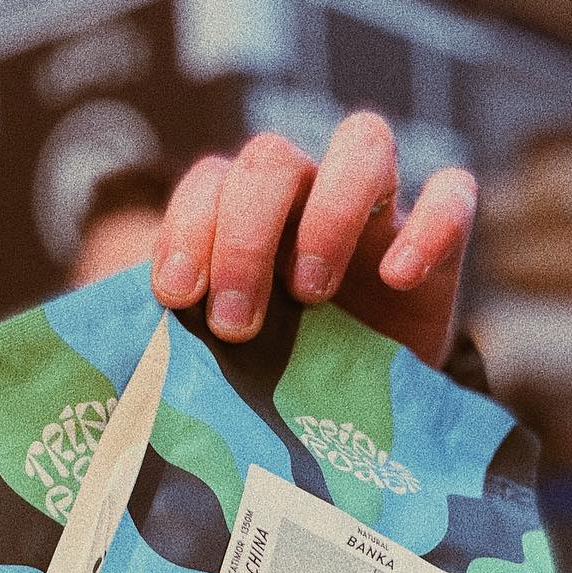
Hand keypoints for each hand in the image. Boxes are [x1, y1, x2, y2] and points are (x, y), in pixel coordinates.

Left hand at [149, 113, 475, 366]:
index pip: (208, 179)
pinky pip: (453, 194)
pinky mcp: (439, 246)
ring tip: (310, 293)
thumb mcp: (221, 367)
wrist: (359, 428)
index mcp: (242, 215)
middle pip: (272, 158)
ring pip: (363, 144)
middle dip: (245, 235)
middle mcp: (306, 197)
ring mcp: (375, 214)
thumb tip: (117, 389)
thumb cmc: (272, 386)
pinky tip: (397, 277)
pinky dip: (429, 225)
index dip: (187, 228)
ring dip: (329, 211)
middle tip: (237, 321)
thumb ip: (180, 351)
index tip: (176, 297)